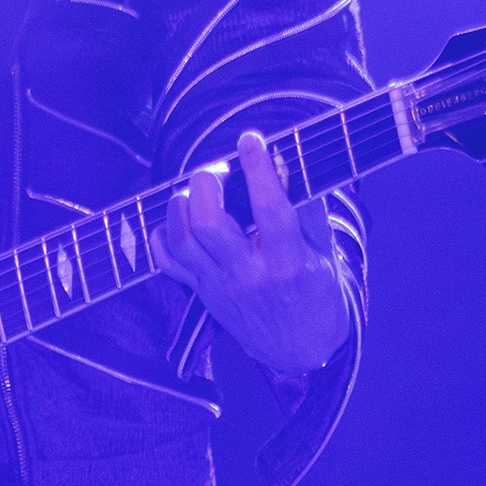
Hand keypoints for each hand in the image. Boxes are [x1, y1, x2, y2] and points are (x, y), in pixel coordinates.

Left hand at [161, 129, 353, 374]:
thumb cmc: (316, 287)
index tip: (251, 139)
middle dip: (205, 184)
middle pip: (209, 224)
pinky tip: (177, 217)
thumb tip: (286, 160)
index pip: (270, 210)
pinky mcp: (202, 293)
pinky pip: (166, 263)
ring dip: (179, 204)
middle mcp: (250, 275)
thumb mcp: (324, 248)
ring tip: (195, 190)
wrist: (302, 347)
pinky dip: (162, 234)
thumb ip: (307, 206)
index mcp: (289, 262)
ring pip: (181, 240)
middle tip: (218, 170)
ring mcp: (220, 286)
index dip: (258, 170)